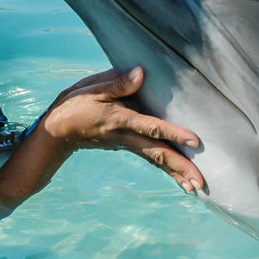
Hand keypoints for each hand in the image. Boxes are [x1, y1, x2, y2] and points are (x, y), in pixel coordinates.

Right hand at [40, 66, 204, 192]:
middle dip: (180, 167)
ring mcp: (127, 144)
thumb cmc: (75, 105)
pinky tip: (179, 178)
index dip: (173, 132)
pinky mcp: (127, 147)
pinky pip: (150, 159)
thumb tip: (140, 72)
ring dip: (176, 174)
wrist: (58, 131)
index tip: (194, 140)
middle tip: (200, 182)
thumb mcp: (92, 89)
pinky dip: (166, 170)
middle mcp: (126, 137)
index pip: (151, 127)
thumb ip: (117, 83)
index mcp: (121, 120)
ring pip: (156, 160)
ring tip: (196, 186)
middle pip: (158, 153)